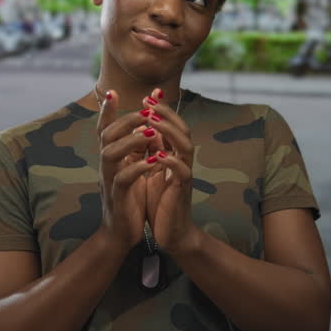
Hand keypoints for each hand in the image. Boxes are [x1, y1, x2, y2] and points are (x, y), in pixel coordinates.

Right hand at [96, 90, 162, 250]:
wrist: (121, 234)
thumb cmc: (130, 199)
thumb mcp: (134, 169)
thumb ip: (138, 149)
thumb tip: (148, 124)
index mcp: (112, 158)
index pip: (105, 129)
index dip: (106, 111)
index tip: (112, 90)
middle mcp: (106, 166)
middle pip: (106, 135)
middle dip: (125, 120)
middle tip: (146, 112)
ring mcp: (109, 181)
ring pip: (110, 153)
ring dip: (130, 140)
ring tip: (150, 133)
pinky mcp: (118, 198)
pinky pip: (123, 179)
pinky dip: (138, 168)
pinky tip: (154, 161)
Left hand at [140, 89, 199, 254]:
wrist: (171, 234)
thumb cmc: (160, 203)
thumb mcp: (152, 172)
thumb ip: (152, 152)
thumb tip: (145, 130)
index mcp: (173, 156)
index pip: (172, 126)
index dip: (162, 110)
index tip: (148, 96)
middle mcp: (182, 161)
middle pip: (182, 129)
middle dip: (165, 113)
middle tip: (148, 101)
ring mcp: (184, 174)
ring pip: (185, 145)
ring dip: (168, 131)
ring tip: (151, 120)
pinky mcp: (182, 190)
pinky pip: (182, 171)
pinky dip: (170, 161)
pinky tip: (157, 154)